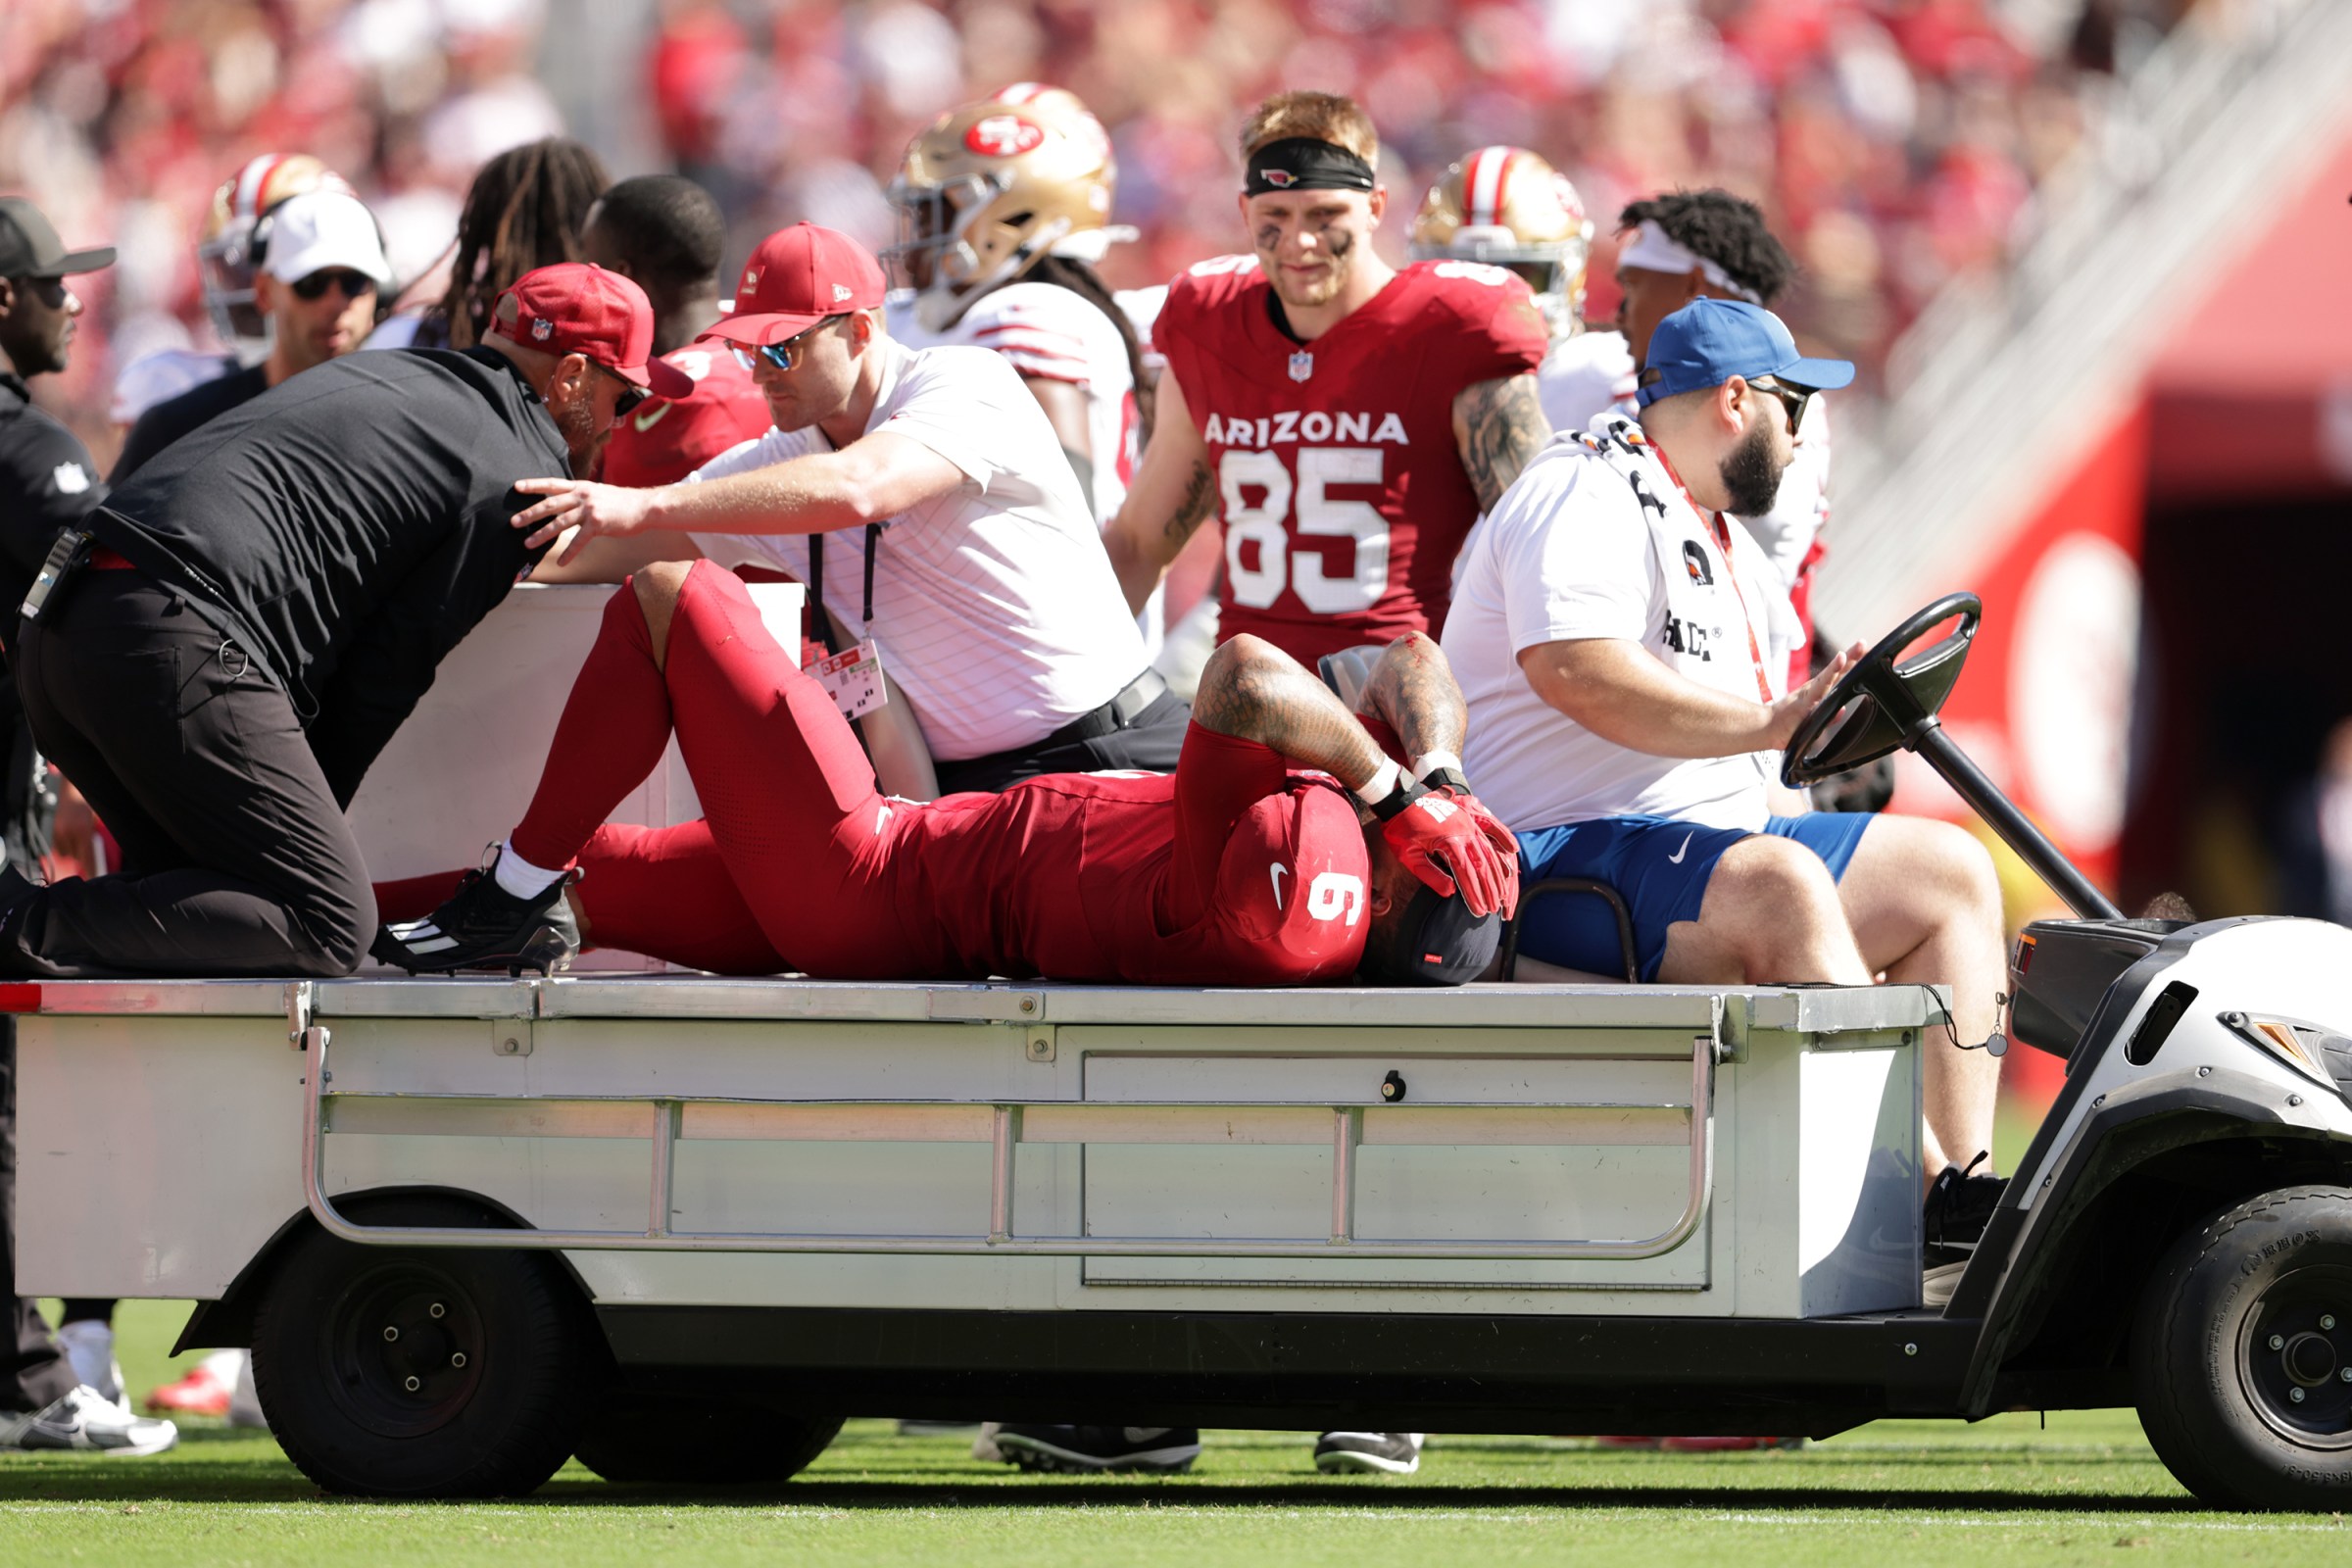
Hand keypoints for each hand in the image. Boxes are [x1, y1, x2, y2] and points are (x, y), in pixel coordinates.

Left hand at [512, 478, 659, 562]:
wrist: (644, 506)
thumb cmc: (621, 502)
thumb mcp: (598, 492)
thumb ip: (581, 496)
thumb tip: (566, 502)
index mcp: (580, 486)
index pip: (552, 484)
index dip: (533, 485)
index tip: (516, 487)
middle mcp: (583, 496)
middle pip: (550, 504)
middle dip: (530, 514)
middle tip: (513, 522)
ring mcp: (590, 510)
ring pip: (560, 523)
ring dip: (542, 534)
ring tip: (527, 543)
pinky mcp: (599, 524)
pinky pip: (579, 541)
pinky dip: (569, 553)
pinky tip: (561, 562)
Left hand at [1380, 787, 1511, 917]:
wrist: (1402, 798)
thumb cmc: (1401, 828)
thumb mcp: (1409, 855)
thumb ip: (1430, 874)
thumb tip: (1451, 892)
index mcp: (1450, 841)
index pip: (1466, 873)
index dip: (1474, 894)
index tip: (1480, 911)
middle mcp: (1464, 833)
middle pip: (1483, 865)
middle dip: (1490, 889)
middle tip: (1495, 909)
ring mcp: (1468, 825)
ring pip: (1489, 853)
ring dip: (1496, 876)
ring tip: (1501, 895)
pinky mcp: (1468, 822)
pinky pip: (1487, 842)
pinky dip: (1497, 857)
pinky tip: (1502, 869)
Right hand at [1765, 640, 1863, 749]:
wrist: (1766, 728)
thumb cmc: (1788, 725)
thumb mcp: (1813, 722)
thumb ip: (1830, 718)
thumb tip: (1843, 710)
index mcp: (1820, 693)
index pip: (1840, 676)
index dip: (1853, 663)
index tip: (1865, 651)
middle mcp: (1817, 689)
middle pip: (1839, 670)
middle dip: (1853, 655)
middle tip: (1864, 643)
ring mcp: (1812, 693)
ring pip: (1833, 674)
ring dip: (1846, 660)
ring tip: (1857, 648)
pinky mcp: (1806, 699)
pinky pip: (1822, 684)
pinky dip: (1832, 671)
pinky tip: (1840, 660)